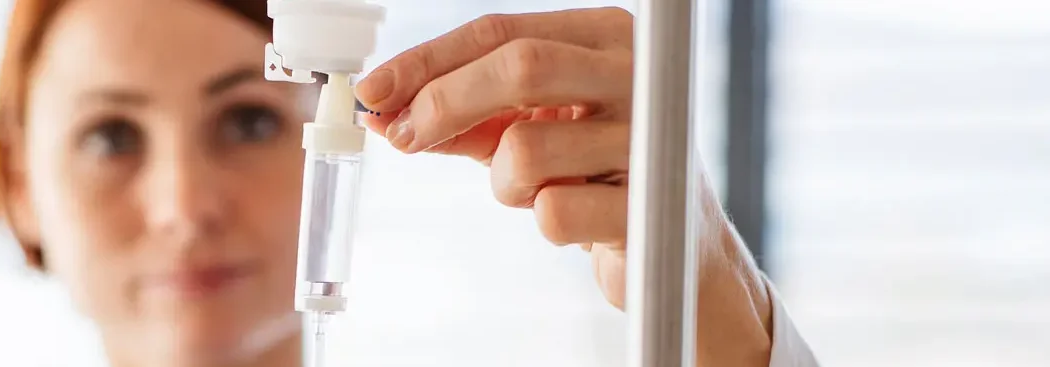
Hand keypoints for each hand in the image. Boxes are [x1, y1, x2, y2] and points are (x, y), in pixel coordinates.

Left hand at [355, 8, 775, 365]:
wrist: (675, 254)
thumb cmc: (590, 176)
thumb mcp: (525, 130)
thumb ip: (459, 116)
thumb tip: (383, 110)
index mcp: (606, 39)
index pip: (501, 32)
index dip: (428, 61)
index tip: (374, 91)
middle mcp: (639, 73)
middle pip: (520, 66)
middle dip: (444, 103)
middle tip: (400, 137)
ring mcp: (651, 137)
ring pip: (526, 149)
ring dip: (505, 183)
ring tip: (541, 191)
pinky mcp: (653, 205)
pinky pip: (552, 212)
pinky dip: (546, 224)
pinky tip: (580, 222)